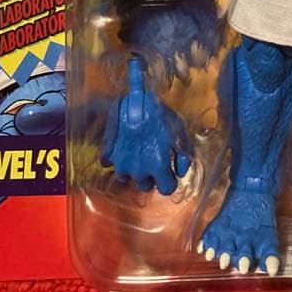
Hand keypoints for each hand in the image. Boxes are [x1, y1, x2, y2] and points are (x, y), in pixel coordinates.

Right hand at [101, 58, 191, 194]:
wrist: (133, 101)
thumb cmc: (159, 114)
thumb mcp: (179, 131)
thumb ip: (183, 155)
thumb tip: (181, 173)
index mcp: (158, 166)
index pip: (166, 189)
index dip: (169, 182)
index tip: (168, 173)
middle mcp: (139, 170)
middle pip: (145, 187)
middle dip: (150, 177)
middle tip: (152, 162)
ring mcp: (121, 164)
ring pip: (127, 179)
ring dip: (132, 171)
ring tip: (136, 155)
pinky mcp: (108, 155)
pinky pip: (111, 166)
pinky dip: (116, 160)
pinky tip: (122, 148)